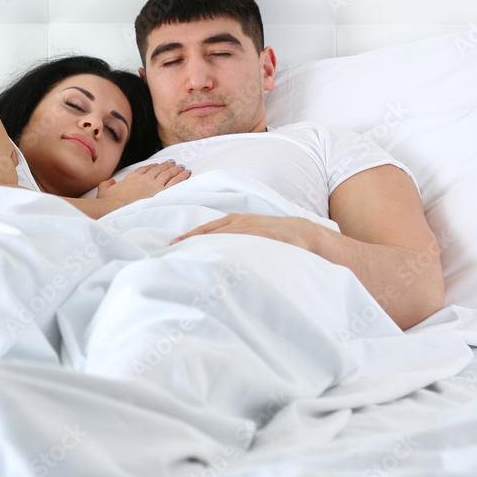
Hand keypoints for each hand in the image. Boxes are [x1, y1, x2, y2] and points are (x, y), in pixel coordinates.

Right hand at [96, 162, 189, 204]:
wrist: (116, 207)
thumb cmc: (110, 203)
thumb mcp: (104, 192)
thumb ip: (107, 185)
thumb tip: (110, 182)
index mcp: (132, 178)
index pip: (145, 170)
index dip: (152, 167)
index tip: (157, 165)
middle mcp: (145, 179)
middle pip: (159, 170)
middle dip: (167, 166)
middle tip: (173, 163)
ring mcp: (154, 185)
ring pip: (168, 174)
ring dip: (176, 170)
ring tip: (182, 167)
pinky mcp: (161, 193)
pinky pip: (175, 182)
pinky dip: (181, 176)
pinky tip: (187, 173)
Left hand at [171, 213, 327, 252]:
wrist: (305, 234)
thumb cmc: (275, 238)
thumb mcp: (252, 235)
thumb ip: (235, 241)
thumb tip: (215, 256)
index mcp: (236, 220)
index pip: (206, 229)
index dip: (188, 237)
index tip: (171, 246)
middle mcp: (240, 221)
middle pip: (208, 231)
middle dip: (190, 241)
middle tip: (170, 252)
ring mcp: (251, 228)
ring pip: (222, 236)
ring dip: (203, 245)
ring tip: (185, 256)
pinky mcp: (264, 235)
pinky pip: (242, 241)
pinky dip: (227, 246)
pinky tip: (214, 256)